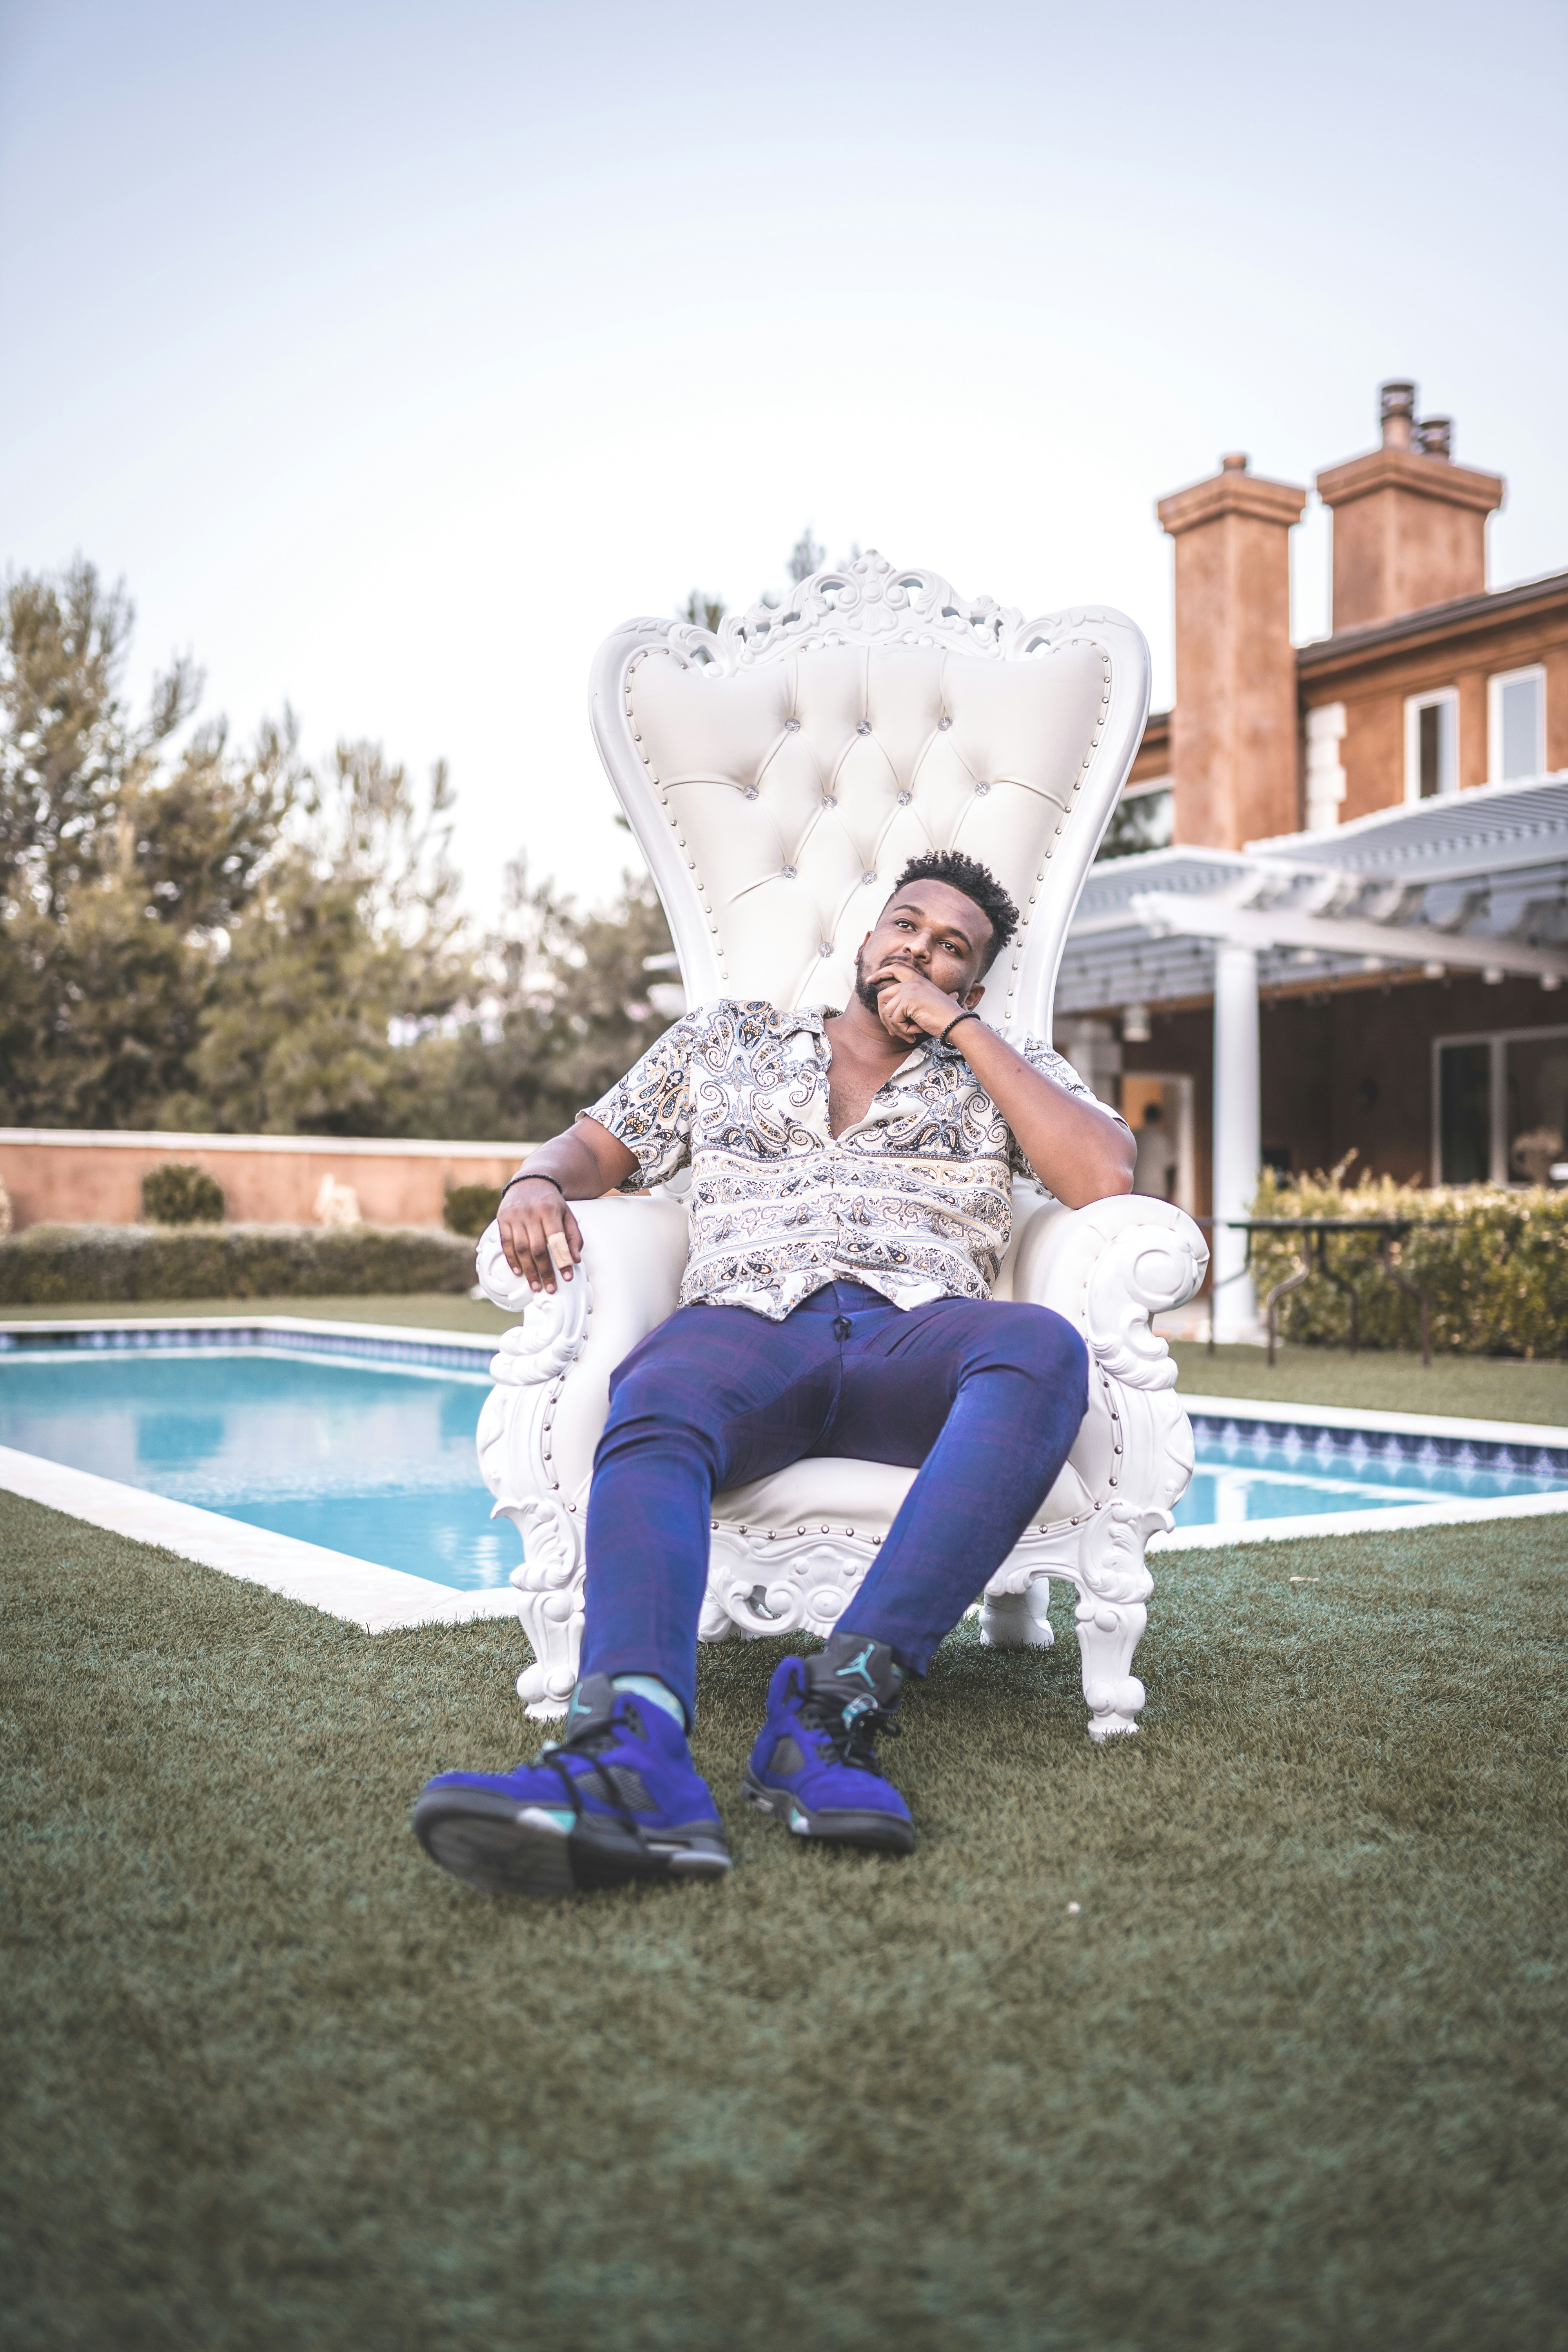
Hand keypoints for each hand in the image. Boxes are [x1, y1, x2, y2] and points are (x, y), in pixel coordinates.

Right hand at [498, 1177, 583, 1294]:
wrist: (529, 1183)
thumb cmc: (551, 1204)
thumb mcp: (567, 1215)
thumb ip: (574, 1237)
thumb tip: (575, 1260)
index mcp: (550, 1211)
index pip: (556, 1240)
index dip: (562, 1260)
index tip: (567, 1277)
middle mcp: (531, 1213)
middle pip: (537, 1248)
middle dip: (544, 1271)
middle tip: (550, 1288)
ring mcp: (515, 1216)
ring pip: (521, 1249)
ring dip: (528, 1270)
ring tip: (535, 1285)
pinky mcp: (503, 1220)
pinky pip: (505, 1244)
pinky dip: (512, 1260)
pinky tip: (518, 1272)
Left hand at [864, 956, 968, 1044]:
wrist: (956, 1023)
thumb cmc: (945, 1018)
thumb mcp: (927, 1005)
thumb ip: (912, 1003)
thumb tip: (891, 1012)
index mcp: (918, 980)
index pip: (895, 969)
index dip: (880, 973)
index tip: (870, 980)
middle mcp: (912, 982)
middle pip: (882, 996)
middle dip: (884, 1017)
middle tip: (892, 1032)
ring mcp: (909, 990)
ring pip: (886, 1011)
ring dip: (895, 1028)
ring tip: (908, 1035)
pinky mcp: (908, 1001)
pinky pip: (894, 1020)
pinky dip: (903, 1031)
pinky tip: (915, 1033)